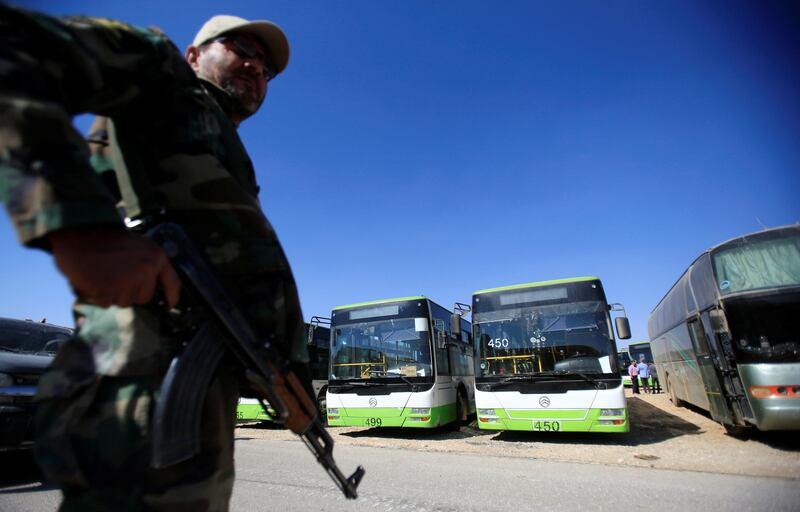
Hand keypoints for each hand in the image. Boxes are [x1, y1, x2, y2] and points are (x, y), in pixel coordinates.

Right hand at [49, 227, 180, 307]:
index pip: (172, 282)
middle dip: (131, 292)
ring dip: (113, 294)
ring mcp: (127, 282)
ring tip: (104, 275)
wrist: (80, 233)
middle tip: (116, 276)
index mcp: (156, 257)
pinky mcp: (108, 290)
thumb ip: (148, 264)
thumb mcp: (138, 246)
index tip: (171, 304)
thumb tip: (150, 285)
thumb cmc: (108, 239)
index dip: (172, 295)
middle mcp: (146, 271)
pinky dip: (98, 296)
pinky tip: (94, 279)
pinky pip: (106, 303)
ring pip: (124, 302)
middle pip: (144, 297)